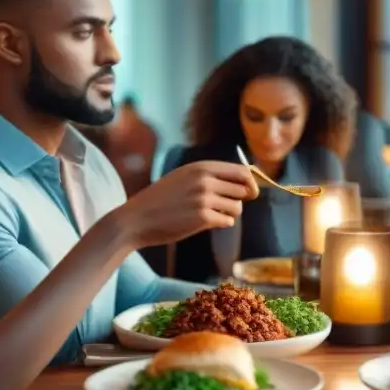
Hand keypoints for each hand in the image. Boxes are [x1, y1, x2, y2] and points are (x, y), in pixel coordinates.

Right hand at [114, 161, 258, 247]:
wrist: (137, 219)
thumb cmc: (161, 200)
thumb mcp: (184, 177)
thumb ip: (209, 176)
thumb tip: (244, 182)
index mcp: (202, 167)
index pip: (242, 170)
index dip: (251, 182)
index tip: (252, 192)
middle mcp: (205, 180)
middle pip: (243, 189)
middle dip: (238, 199)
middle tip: (223, 206)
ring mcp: (204, 199)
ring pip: (237, 207)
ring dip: (229, 213)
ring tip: (211, 214)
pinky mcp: (202, 218)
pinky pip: (227, 221)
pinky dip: (221, 223)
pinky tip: (205, 222)